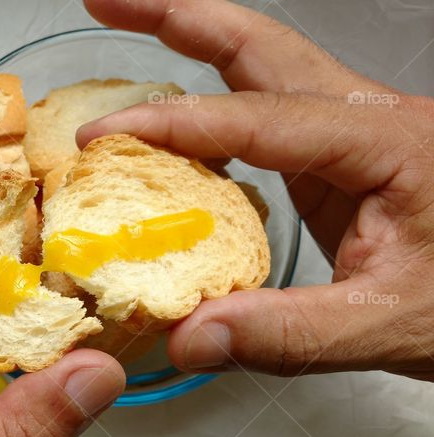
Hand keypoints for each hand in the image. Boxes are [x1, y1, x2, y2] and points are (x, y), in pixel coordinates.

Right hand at [78, 0, 433, 379]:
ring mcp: (352, 137)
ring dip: (190, 42)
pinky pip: (261, 119)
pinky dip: (207, 107)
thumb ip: (289, 333)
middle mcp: (368, 122)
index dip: (176, 124)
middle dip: (176, 15)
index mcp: (388, 143)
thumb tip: (189, 337)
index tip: (108, 136)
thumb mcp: (394, 324)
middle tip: (108, 0)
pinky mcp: (339, 164)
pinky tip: (173, 127)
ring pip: (262, 66)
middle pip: (259, 45)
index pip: (260, 119)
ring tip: (127, 30)